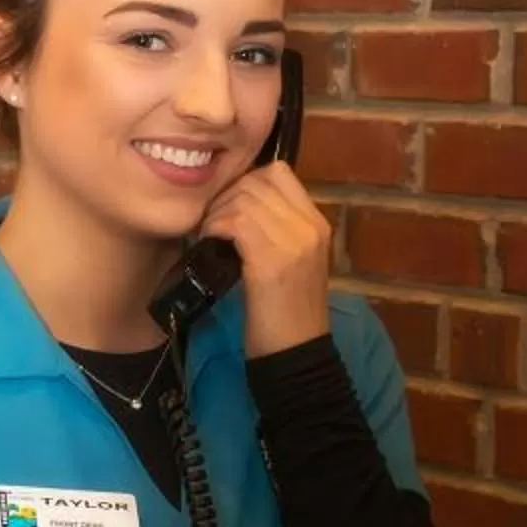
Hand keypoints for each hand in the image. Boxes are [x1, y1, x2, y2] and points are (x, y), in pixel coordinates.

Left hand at [197, 163, 331, 357]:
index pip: (279, 172)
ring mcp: (293, 241)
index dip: (246, 182)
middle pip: (256, 181)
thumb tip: (236, 203)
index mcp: (316, 223)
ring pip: (242, 199)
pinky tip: (209, 246)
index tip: (228, 207)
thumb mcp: (289, 262)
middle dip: (225, 196)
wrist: (295, 353)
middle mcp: (309, 226)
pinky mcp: (271, 260)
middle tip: (211, 223)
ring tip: (209, 236)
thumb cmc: (286, 313)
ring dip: (216, 214)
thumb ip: (275, 230)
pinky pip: (233, 223)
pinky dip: (213, 229)